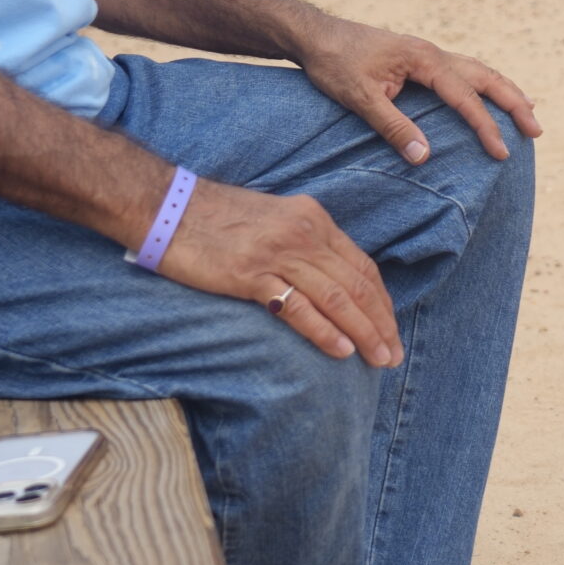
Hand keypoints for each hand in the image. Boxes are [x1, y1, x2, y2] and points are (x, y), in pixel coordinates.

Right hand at [158, 178, 400, 364]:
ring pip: (336, 297)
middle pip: (356, 284)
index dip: (382, 302)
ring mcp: (278, 253)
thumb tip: (330, 282)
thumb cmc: (218, 218)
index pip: (362, 266)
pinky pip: (297, 306)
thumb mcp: (275, 220)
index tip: (391, 329)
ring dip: (364, 331)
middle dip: (381, 323)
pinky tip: (342, 350)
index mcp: (314, 220)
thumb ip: (304, 244)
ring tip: (379, 359)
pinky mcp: (250, 274)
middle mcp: (304, 233)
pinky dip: (324, 330)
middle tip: (393, 356)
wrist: (169, 205)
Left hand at [295, 15, 540, 164]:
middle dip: (513, 103)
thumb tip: (425, 157)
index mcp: (423, 60)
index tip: (502, 152)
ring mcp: (428, 54)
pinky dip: (484, 83)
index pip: (464, 97)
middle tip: (536, 129)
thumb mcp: (360, 98)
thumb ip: (393, 126)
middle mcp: (433, 53)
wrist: (316, 35)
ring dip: (505, 90)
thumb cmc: (335, 64)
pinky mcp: (420, 59)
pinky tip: (488, 94)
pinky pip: (462, 71)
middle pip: (485, 77)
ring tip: (529, 109)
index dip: (485, 126)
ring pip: (478, 70)